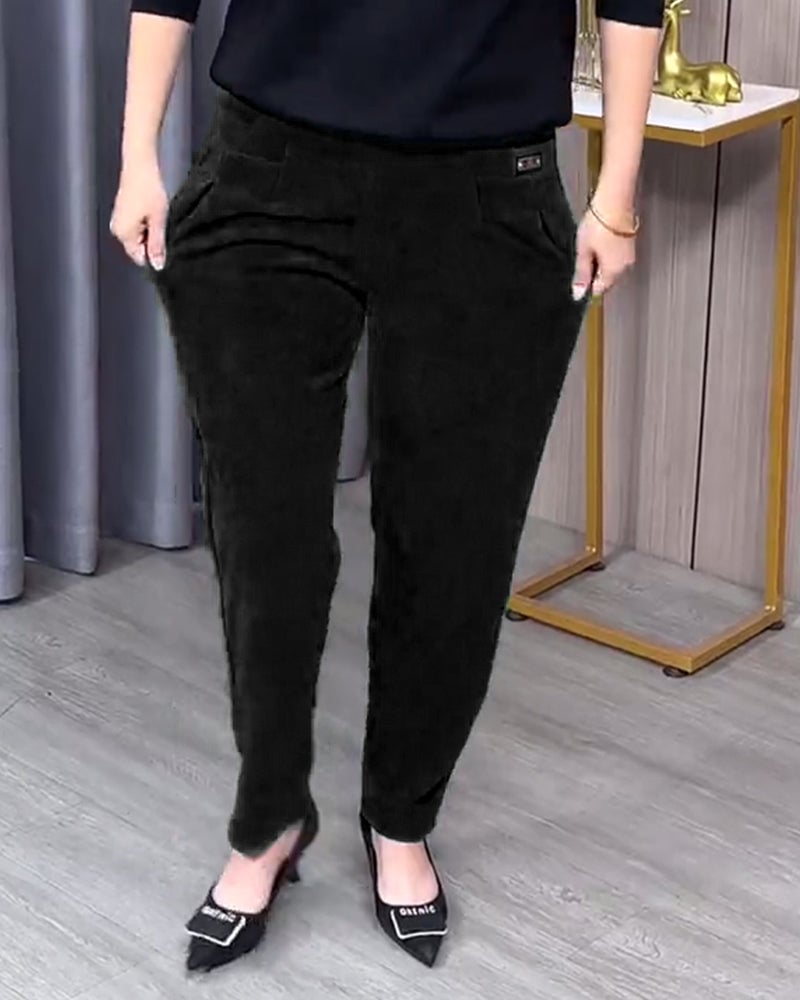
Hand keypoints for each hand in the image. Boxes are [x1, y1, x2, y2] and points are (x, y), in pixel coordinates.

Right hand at [109, 155, 168, 269]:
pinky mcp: (122, 213)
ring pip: (138, 238)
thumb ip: (157, 245)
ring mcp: (118, 221)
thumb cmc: (149, 191)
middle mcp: (117, 230)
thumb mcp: (158, 221)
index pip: (140, 258)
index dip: (154, 254)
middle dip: (152, 243)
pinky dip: (146, 224)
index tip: (165, 241)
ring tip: (157, 217)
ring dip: (150, 233)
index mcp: (124, 235)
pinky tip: (152, 212)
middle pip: (138, 248)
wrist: (140, 165)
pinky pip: (136, 228)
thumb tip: (157, 266)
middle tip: (162, 226)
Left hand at [571, 201, 636, 300]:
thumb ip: (581, 274)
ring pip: (611, 267)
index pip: (599, 289)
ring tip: (593, 243)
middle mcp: (625, 266)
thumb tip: (578, 293)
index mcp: (613, 272)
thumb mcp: (583, 251)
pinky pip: (617, 255)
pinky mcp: (630, 243)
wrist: (615, 200)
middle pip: (606, 279)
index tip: (580, 269)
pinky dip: (607, 251)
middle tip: (585, 252)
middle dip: (594, 271)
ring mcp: (629, 255)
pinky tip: (601, 239)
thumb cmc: (599, 223)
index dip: (587, 282)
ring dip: (600, 260)